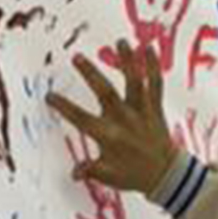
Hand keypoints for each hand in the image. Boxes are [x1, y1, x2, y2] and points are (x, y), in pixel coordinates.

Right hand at [45, 39, 178, 196]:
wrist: (167, 175)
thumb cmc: (134, 175)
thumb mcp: (108, 176)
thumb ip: (90, 170)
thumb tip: (73, 174)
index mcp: (109, 136)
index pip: (81, 119)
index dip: (64, 107)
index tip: (50, 96)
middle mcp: (124, 120)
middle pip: (105, 93)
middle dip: (91, 74)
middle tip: (77, 57)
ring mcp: (141, 112)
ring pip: (134, 82)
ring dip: (128, 61)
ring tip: (121, 42)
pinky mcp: (155, 108)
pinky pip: (155, 84)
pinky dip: (153, 66)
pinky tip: (149, 48)